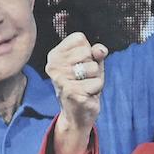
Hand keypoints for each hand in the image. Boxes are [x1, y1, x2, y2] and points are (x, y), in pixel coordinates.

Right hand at [44, 30, 107, 153]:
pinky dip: (96, 90)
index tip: (81, 63)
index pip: (79, 38)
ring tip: (85, 87)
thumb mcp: (92, 64)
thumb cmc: (84, 85)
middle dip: (93, 66)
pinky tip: (86, 95)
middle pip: (88, 52)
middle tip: (84, 79)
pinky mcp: (71, 92)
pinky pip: (97, 83)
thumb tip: (100, 50)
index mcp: (55, 55)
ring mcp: (60, 79)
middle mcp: (53, 66)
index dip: (88, 50)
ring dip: (96, 78)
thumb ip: (96, 53)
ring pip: (94, 68)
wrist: (77, 115)